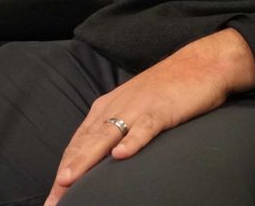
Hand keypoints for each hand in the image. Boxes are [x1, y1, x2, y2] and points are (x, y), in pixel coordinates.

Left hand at [44, 29, 254, 205]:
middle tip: (53, 198)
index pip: (79, 142)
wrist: (201, 63)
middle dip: (68, 171)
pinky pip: (145, 127)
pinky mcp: (162, 109)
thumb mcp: (134, 107)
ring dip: (87, 159)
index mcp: (108, 107)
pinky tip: (121, 156)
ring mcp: (138, 107)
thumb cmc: (168, 88)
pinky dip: (132, 141)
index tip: (53, 193)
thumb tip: (105, 157)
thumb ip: (117, 127)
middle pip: (86, 143)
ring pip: (107, 136)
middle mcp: (117, 107)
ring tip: (69, 180)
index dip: (65, 167)